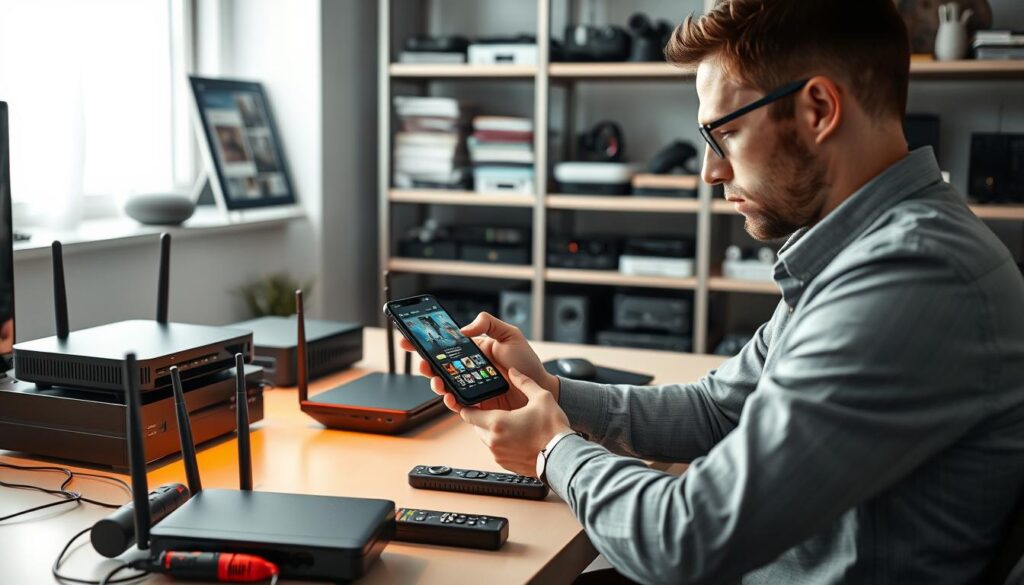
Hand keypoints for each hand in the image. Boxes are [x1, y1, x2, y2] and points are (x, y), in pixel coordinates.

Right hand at [399, 312, 560, 412]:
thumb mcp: (510, 334)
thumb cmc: (527, 362)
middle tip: (421, 361)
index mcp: (473, 350)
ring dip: (435, 382)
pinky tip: (449, 397)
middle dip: (424, 363)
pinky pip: (458, 404)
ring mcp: (470, 387)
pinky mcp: (476, 404)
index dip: (426, 342)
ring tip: (436, 380)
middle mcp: (468, 369)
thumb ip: (489, 323)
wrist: (539, 388)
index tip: (410, 338)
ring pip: (444, 385)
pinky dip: (450, 401)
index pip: (445, 345)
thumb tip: (464, 329)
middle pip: (438, 366)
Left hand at [459, 369, 571, 476]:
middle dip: (483, 417)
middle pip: (476, 426)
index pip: (467, 414)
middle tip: (498, 410)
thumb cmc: (553, 429)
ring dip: (493, 431)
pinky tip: (518, 437)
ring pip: (487, 439)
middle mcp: (493, 441)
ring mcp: (499, 455)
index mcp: (497, 423)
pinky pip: (497, 450)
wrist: (563, 457)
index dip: (466, 406)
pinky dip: (502, 443)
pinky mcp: (506, 465)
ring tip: (512, 423)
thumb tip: (513, 372)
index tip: (469, 401)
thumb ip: (524, 382)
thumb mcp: (541, 397)